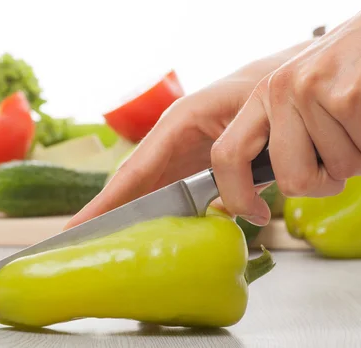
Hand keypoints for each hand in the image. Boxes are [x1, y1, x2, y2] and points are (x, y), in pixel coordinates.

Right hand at [65, 41, 313, 229]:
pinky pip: (171, 199)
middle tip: (74, 247)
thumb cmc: (266, 90)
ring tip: (99, 247)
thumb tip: (232, 207)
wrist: (286, 87)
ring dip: (127, 222)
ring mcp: (182, 158)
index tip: (75, 229)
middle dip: (104, 218)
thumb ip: (236, 159)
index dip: (104, 205)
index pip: (133, 172)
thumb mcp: (250, 116)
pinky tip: (146, 239)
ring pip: (147, 196)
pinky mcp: (195, 170)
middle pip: (131, 188)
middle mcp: (172, 143)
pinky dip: (157, 220)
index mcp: (177, 125)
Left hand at [211, 0, 360, 223]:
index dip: (236, 196)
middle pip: (292, 181)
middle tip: (348, 157)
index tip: (254, 215)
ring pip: (340, 171)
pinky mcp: (349, 97)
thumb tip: (262, 186)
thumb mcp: (308, 104)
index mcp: (263, 96)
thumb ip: (285, 139)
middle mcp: (280, 91)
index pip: (227, 155)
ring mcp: (312, 91)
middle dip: (328, 184)